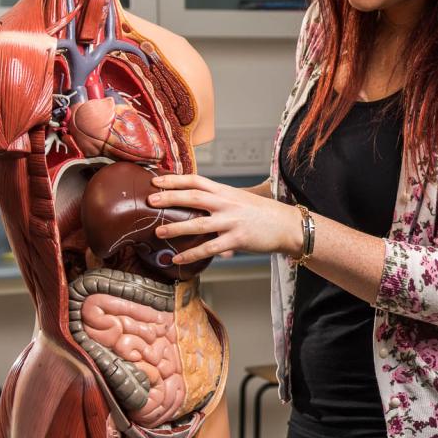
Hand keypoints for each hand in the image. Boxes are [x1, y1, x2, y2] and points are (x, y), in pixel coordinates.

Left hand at [149, 174, 302, 264]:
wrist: (288, 225)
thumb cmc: (262, 213)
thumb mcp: (240, 199)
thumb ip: (219, 200)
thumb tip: (196, 203)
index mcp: (226, 191)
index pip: (196, 180)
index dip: (174, 179)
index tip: (156, 180)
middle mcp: (227, 203)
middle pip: (193, 197)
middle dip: (169, 198)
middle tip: (149, 201)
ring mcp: (232, 221)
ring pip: (198, 223)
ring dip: (175, 228)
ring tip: (157, 232)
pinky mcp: (237, 240)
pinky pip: (209, 248)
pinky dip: (191, 254)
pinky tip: (177, 259)